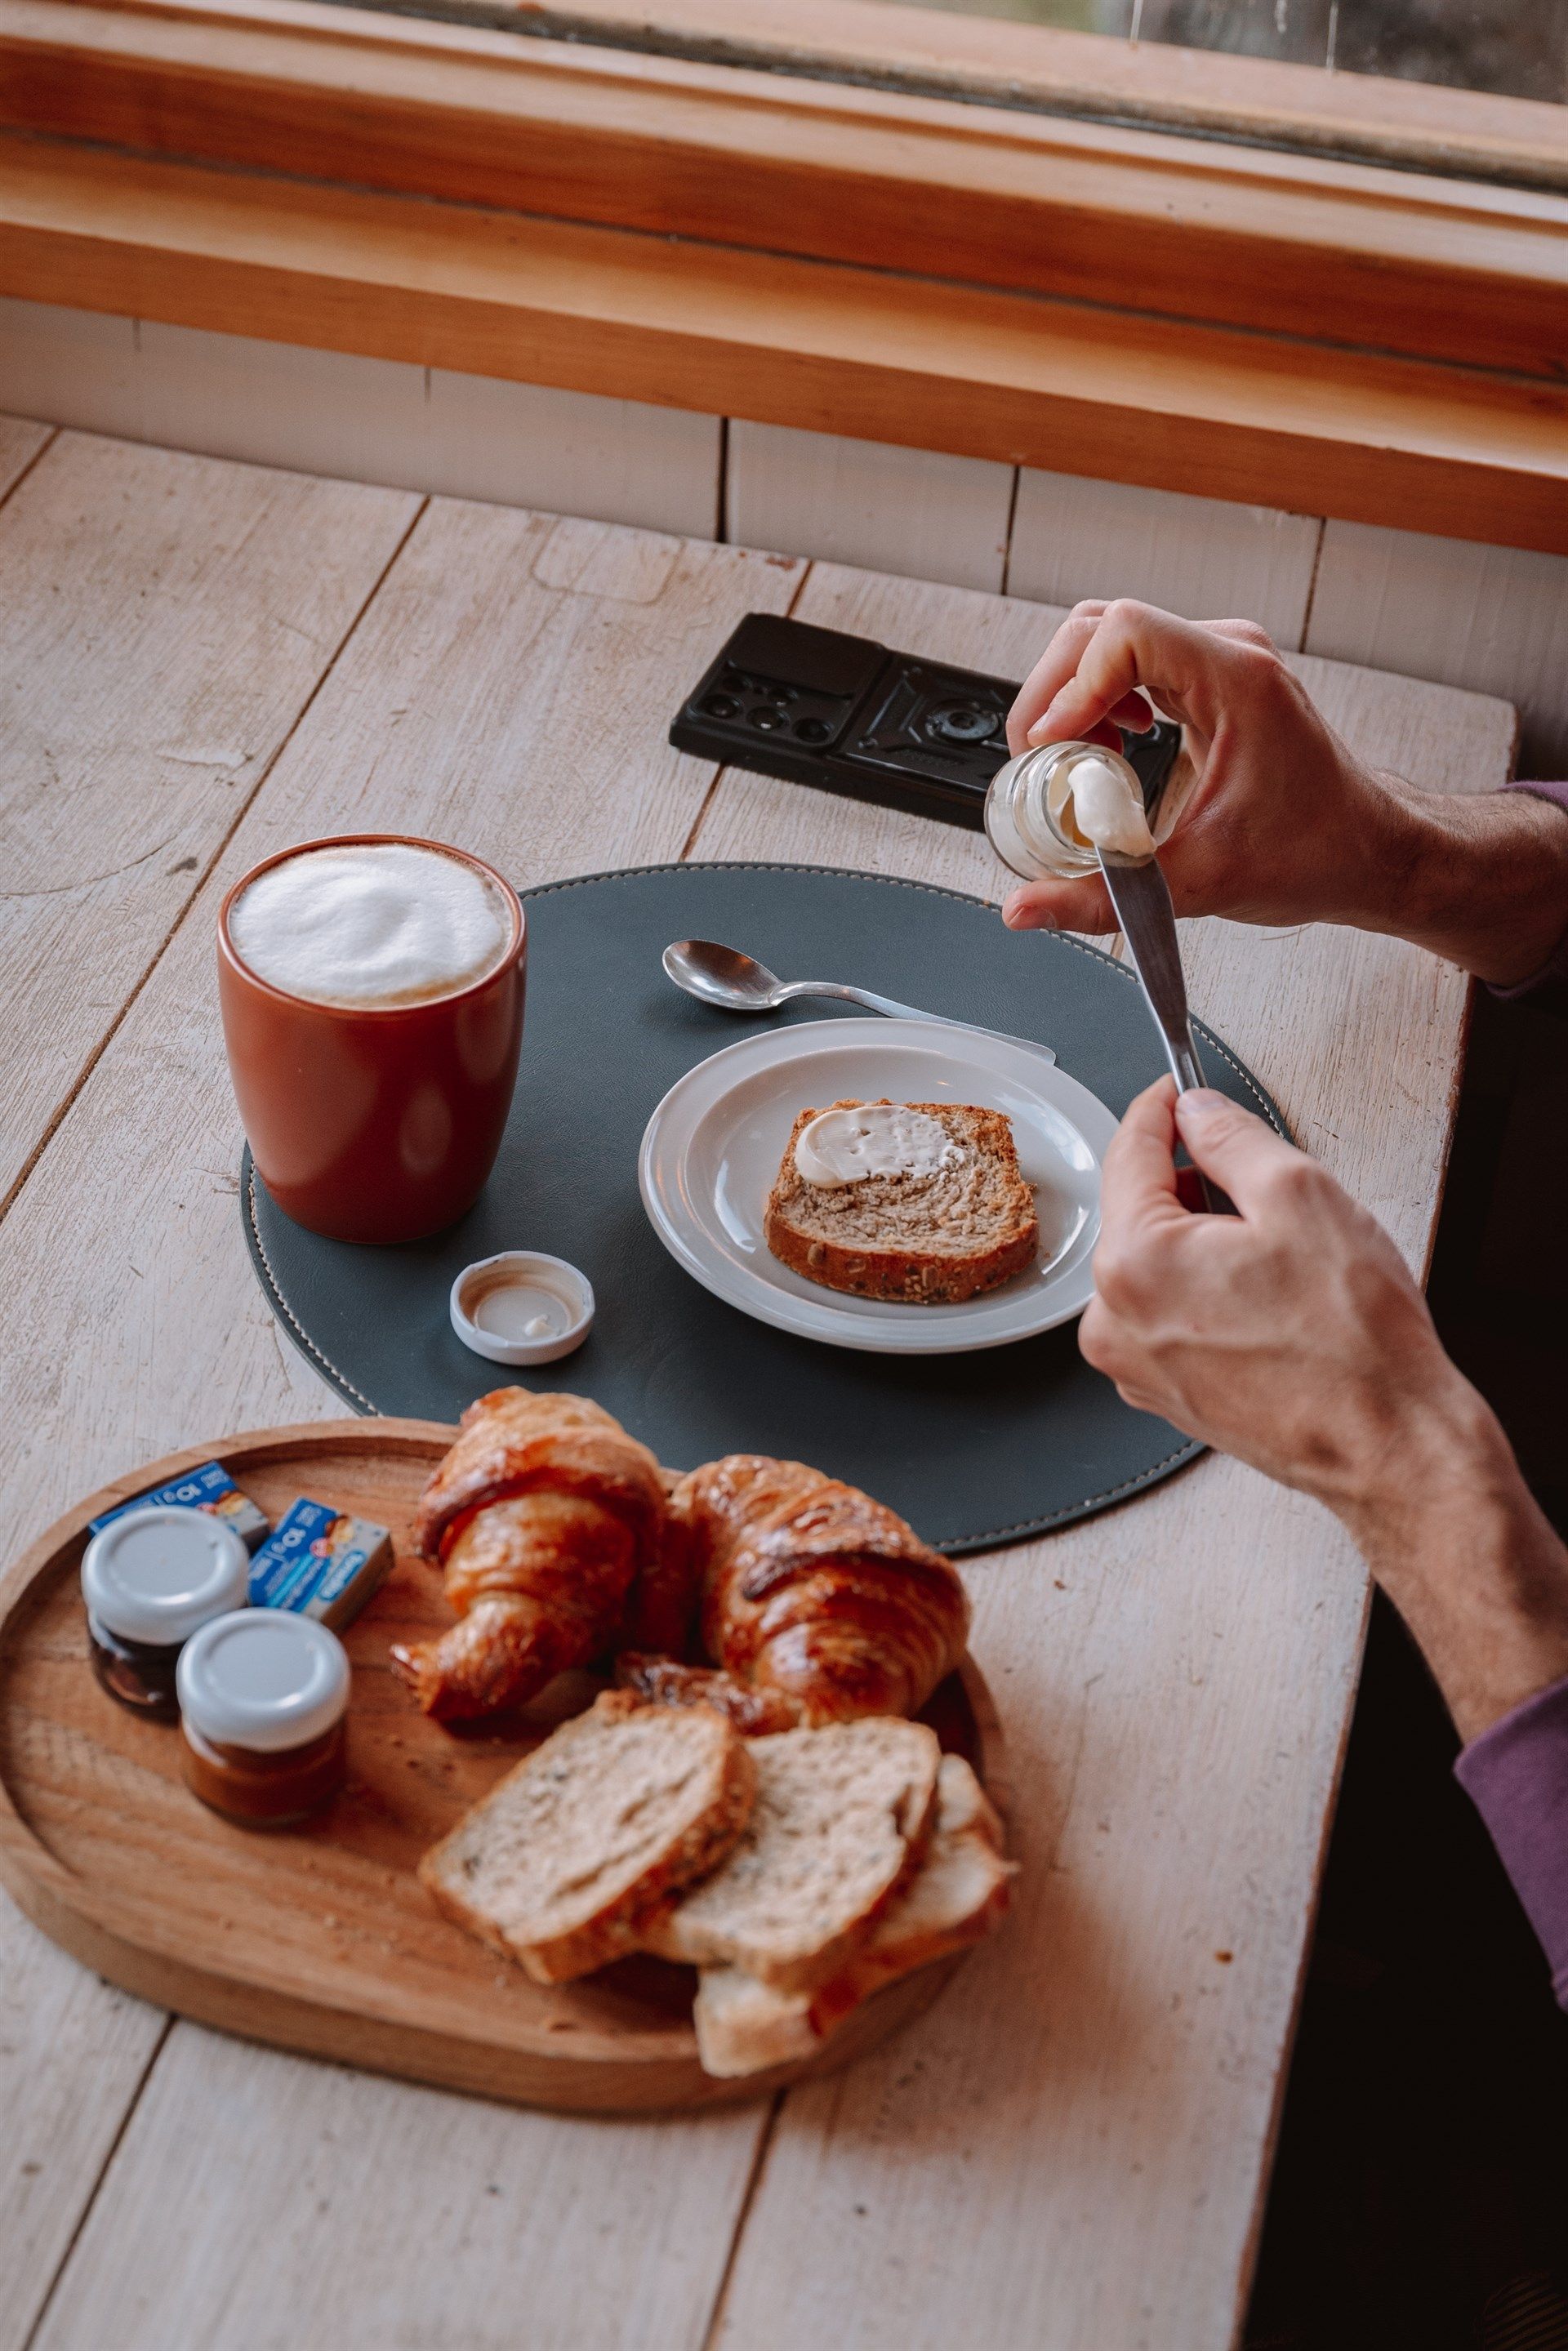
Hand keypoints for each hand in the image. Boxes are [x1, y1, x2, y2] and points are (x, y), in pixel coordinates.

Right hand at [1000, 601, 1567, 988]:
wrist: (1368, 853)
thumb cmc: (1314, 855)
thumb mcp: (1197, 883)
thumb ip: (1099, 899)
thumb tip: (1023, 909)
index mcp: (1238, 680)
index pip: (1123, 633)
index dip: (1071, 688)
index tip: (1052, 747)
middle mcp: (1229, 654)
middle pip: (1101, 628)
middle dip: (1055, 694)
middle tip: (1040, 762)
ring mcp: (1221, 661)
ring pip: (1110, 640)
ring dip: (1073, 696)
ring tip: (1071, 760)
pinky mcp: (1212, 680)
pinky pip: (1132, 662)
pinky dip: (1100, 701)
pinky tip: (1106, 749)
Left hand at [1083, 1079, 1567, 1738]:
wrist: (1387, 1445)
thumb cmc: (1351, 1339)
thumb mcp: (1300, 1195)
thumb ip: (1231, 1137)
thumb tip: (1195, 1112)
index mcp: (1132, 1263)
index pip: (1128, 1154)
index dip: (1159, 1110)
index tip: (1175, 1090)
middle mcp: (1113, 1321)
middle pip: (1139, 1213)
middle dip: (1193, 1188)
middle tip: (1266, 1193)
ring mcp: (1133, 1366)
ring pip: (1157, 1267)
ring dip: (1204, 1245)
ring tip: (1279, 1264)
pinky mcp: (1163, 1393)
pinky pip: (1172, 1315)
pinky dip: (1208, 1293)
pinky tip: (1269, 1306)